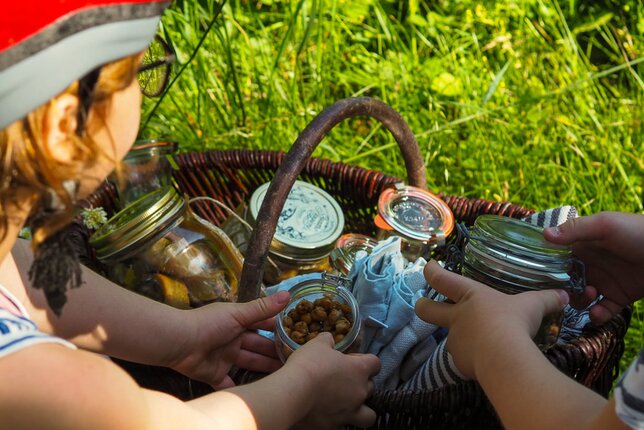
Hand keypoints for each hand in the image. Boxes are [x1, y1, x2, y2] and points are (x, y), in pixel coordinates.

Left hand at [166, 291, 289, 388]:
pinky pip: (229, 383)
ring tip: (284, 374)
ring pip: (249, 363)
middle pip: (258, 346)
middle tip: (295, 358)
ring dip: (264, 368)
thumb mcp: (238, 314)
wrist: (179, 342)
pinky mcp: (215, 374)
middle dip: (275, 351)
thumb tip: (287, 294)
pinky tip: (255, 392)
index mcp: (238, 322)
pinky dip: (239, 388)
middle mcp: (233, 339)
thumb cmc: (208, 323)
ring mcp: (224, 357)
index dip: (278, 330)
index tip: (298, 334)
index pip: (263, 325)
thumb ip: (262, 307)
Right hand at [287, 333, 380, 429]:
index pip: (375, 363)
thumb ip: (328, 341)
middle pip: (371, 387)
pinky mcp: (336, 426)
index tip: (352, 361)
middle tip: (343, 380)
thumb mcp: (318, 344)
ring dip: (362, 409)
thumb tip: (330, 339)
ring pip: (369, 415)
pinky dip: (340, 421)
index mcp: (359, 370)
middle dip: (361, 383)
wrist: (293, 392)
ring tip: (349, 405)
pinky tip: (330, 416)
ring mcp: (350, 411)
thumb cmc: (309, 364)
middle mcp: (360, 392)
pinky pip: (345, 426)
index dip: (365, 361)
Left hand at [415, 260, 566, 378]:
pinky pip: (464, 359)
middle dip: (422, 306)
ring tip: (476, 342)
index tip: (428, 266)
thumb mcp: (533, 306)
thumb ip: (546, 299)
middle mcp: (457, 317)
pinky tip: (486, 361)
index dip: (431, 271)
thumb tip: (563, 295)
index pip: (442, 279)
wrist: (504, 357)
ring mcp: (456, 340)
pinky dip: (472, 359)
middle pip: (426, 310)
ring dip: (458, 337)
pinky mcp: (460, 362)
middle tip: (421, 304)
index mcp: (470, 296)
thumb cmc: (514, 322)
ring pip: (448, 337)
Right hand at [544, 212, 643, 324]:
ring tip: (590, 297)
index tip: (541, 277)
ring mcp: (605, 281)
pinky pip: (603, 311)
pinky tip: (598, 313)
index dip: (548, 267)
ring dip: (579, 301)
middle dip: (562, 289)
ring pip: (581, 297)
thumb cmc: (639, 232)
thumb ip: (576, 229)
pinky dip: (597, 316)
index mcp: (584, 244)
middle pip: (566, 280)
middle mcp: (591, 263)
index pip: (558, 257)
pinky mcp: (620, 297)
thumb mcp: (606, 224)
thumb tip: (545, 234)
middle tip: (566, 291)